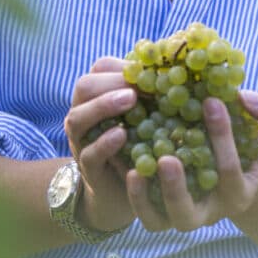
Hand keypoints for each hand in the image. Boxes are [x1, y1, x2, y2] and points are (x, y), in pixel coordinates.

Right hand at [63, 56, 139, 232]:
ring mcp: (82, 141)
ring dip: (103, 106)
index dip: (125, 68)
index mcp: (99, 95)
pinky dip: (104, 142)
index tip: (152, 71)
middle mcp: (84, 114)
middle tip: (138, 87)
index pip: (102, 68)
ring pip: (77, 117)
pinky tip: (122, 134)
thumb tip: (180, 73)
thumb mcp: (146, 116)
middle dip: (112, 83)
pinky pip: (89, 153)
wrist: (123, 190)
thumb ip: (152, 96)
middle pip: (85, 86)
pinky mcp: (88, 169)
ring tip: (130, 100)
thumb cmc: (138, 143)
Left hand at [126, 89, 257, 232]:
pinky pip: (148, 215)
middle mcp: (212, 209)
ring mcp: (186, 212)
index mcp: (241, 192)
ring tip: (139, 169)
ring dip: (149, 198)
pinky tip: (129, 166)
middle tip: (168, 159)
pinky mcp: (164, 209)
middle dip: (178, 188)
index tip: (211, 100)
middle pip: (191, 213)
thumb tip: (246, 97)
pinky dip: (135, 197)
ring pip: (163, 220)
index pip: (231, 172)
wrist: (238, 170)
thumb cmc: (256, 146)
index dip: (223, 137)